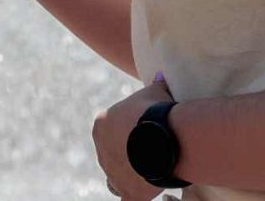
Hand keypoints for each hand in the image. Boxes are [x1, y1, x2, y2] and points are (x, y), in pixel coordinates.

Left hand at [93, 71, 174, 199]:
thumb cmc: (158, 110)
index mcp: (102, 125)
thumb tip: (160, 75)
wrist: (163, 136)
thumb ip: (155, 86)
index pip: (110, 130)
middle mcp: (101, 150)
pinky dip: (134, 194)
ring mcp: (112, 173)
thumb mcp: (155, 91)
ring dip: (124, 176)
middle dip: (127, 154)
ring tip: (145, 173)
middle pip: (112, 154)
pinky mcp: (127, 192)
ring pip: (113, 179)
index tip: (144, 132)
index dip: (127, 132)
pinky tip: (145, 191)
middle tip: (149, 153)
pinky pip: (127, 198)